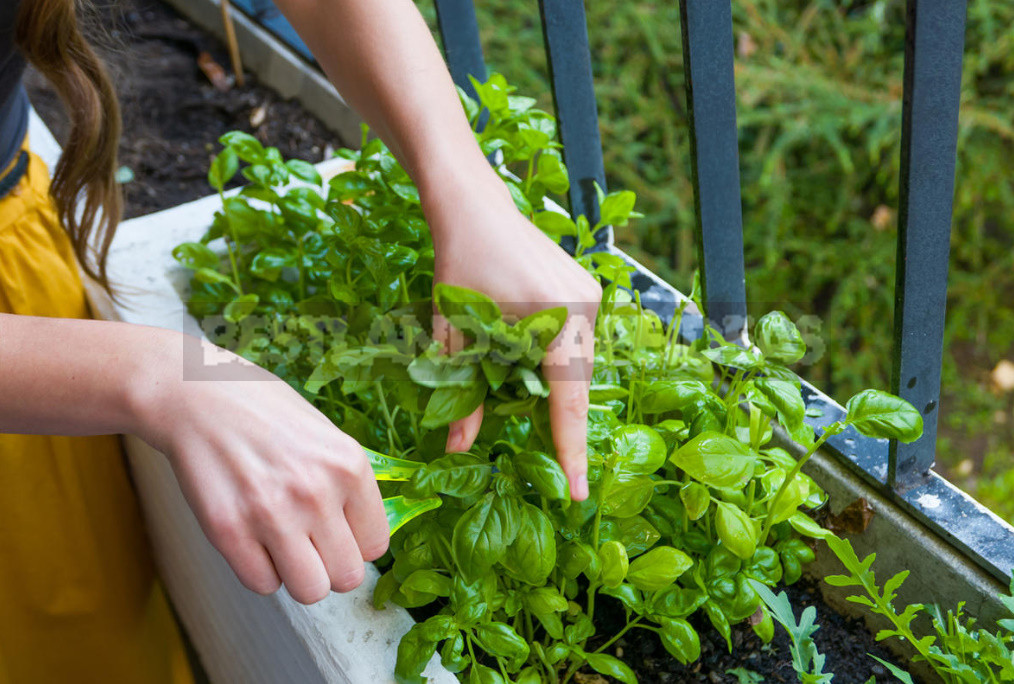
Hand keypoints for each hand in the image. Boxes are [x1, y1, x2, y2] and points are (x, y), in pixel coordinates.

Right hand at [132, 334, 388, 604]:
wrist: (196, 396)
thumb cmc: (263, 412)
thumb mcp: (326, 435)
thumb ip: (348, 484)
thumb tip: (363, 535)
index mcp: (348, 466)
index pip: (376, 546)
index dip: (355, 543)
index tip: (337, 531)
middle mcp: (316, 492)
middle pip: (347, 576)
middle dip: (330, 566)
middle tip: (310, 542)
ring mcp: (272, 514)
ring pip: (309, 591)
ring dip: (297, 575)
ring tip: (282, 544)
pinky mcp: (229, 531)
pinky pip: (263, 585)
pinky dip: (260, 571)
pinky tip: (253, 539)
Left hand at [422, 165, 602, 500]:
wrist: (473, 205)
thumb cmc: (458, 264)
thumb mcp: (454, 332)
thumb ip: (462, 393)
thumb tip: (457, 449)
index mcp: (555, 321)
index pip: (568, 402)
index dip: (571, 451)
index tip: (578, 493)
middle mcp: (584, 308)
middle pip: (575, 383)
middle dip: (557, 417)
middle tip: (544, 456)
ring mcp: (590, 294)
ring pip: (577, 362)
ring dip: (554, 384)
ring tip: (521, 388)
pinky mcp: (586, 287)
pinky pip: (576, 340)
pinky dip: (556, 359)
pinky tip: (526, 355)